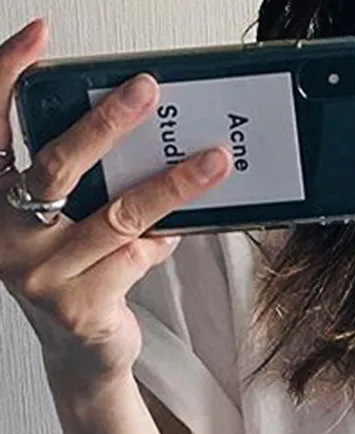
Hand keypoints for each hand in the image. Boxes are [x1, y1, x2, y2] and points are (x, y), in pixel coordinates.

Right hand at [0, 17, 231, 391]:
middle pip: (57, 166)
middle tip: (146, 91)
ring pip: (117, 215)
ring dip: (172, 184)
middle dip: (106, 123)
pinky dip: (162, 242)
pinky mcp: (80, 306)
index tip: (39, 38)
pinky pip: (136, 258)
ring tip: (213, 161)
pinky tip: (174, 233)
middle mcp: (5, 235)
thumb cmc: (76, 276)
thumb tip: (146, 136)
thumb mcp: (66, 224)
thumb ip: (84, 187)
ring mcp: (41, 274)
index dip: (8, 77)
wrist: (81, 354)